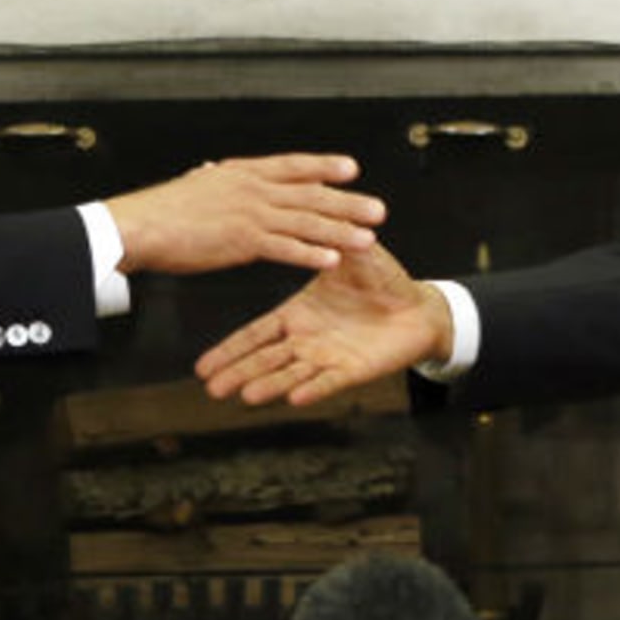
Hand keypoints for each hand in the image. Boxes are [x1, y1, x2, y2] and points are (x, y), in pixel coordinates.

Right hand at [107, 153, 385, 275]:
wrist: (140, 225)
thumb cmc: (163, 210)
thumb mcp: (195, 184)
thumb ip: (213, 179)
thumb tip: (214, 169)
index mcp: (243, 172)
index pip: (293, 165)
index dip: (324, 166)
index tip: (351, 169)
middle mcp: (253, 188)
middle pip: (310, 194)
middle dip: (347, 202)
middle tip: (378, 209)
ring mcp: (250, 214)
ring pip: (306, 221)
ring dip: (340, 230)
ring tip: (368, 238)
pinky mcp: (242, 241)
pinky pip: (285, 248)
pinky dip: (311, 253)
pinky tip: (331, 259)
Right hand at [196, 240, 453, 407]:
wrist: (416, 307)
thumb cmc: (381, 281)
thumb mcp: (347, 256)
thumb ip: (327, 242)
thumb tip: (303, 222)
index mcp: (300, 315)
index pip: (258, 333)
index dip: (231, 348)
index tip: (203, 365)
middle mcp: (308, 340)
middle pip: (265, 360)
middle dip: (238, 372)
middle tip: (211, 388)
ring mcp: (328, 357)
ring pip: (292, 374)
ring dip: (270, 384)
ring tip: (245, 395)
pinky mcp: (353, 370)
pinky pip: (330, 380)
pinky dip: (313, 388)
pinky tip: (295, 397)